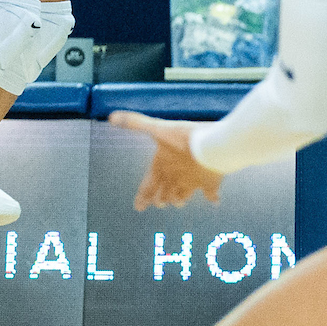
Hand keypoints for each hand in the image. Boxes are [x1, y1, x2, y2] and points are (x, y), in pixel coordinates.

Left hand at [110, 110, 225, 208]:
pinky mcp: (210, 183)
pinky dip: (212, 198)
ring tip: (177, 203)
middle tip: (159, 204)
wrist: (212, 147)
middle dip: (161, 199)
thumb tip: (112, 118)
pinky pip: (210, 193)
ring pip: (183, 196)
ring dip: (178, 200)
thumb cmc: (185, 138)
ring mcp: (193, 183)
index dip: (142, 198)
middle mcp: (175, 180)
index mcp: (161, 168)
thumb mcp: (158, 127)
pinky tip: (214, 202)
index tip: (139, 207)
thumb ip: (135, 123)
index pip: (148, 187)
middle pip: (165, 194)